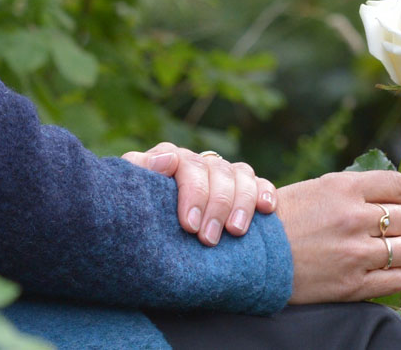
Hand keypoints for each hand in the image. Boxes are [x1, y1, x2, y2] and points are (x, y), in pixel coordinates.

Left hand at [122, 143, 276, 245]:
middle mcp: (200, 163)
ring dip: (241, 203)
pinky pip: (262, 183)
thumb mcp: (133, 195)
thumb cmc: (141, 212)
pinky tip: (267, 209)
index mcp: (172, 160)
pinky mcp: (246, 187)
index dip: (191, 192)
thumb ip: (141, 173)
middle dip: (215, 206)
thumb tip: (167, 161)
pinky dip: (265, 193)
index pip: (184, 163)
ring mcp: (224, 173)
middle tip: (208, 239)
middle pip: (216, 172)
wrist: (154, 229)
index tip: (189, 225)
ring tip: (236, 232)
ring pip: (241, 176)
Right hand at [274, 171, 400, 304]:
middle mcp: (353, 217)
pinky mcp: (352, 285)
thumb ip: (352, 192)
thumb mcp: (314, 190)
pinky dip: (395, 274)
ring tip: (384, 252)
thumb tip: (389, 197)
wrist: (249, 257)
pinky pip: (397, 279)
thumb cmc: (279, 221)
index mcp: (344, 188)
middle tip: (387, 232)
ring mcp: (354, 253)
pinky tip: (380, 271)